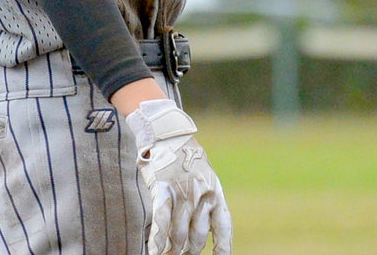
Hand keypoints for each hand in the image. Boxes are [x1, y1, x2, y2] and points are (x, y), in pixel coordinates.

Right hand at [127, 99, 232, 254]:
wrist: (167, 133)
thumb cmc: (185, 158)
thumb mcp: (205, 176)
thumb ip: (207, 201)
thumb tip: (207, 231)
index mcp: (215, 191)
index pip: (222, 226)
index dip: (222, 247)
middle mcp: (201, 194)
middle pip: (197, 236)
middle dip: (189, 251)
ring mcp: (182, 191)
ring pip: (178, 233)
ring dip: (172, 250)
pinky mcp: (162, 188)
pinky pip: (161, 219)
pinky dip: (157, 239)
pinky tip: (154, 251)